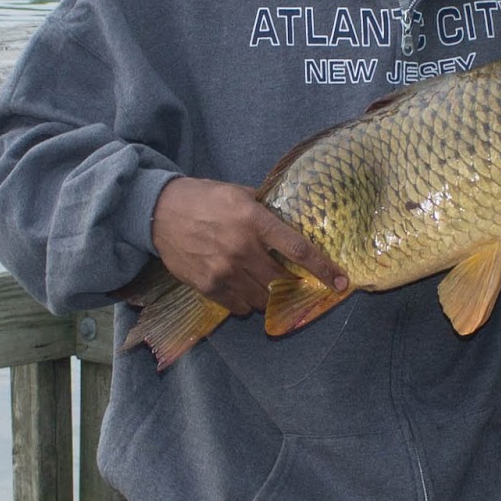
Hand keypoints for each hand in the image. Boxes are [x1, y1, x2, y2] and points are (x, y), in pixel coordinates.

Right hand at [151, 177, 347, 315]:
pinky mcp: (208, 286)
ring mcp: (224, 270)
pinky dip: (246, 303)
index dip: (323, 269)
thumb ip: (265, 211)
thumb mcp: (238, 194)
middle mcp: (242, 248)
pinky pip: (239, 307)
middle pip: (282, 281)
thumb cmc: (203, 198)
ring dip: (269, 296)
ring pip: (263, 299)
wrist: (159, 212)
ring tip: (264, 284)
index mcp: (254, 220)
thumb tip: (291, 223)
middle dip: (293, 286)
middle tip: (294, 283)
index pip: (298, 249)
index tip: (341, 282)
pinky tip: (242, 289)